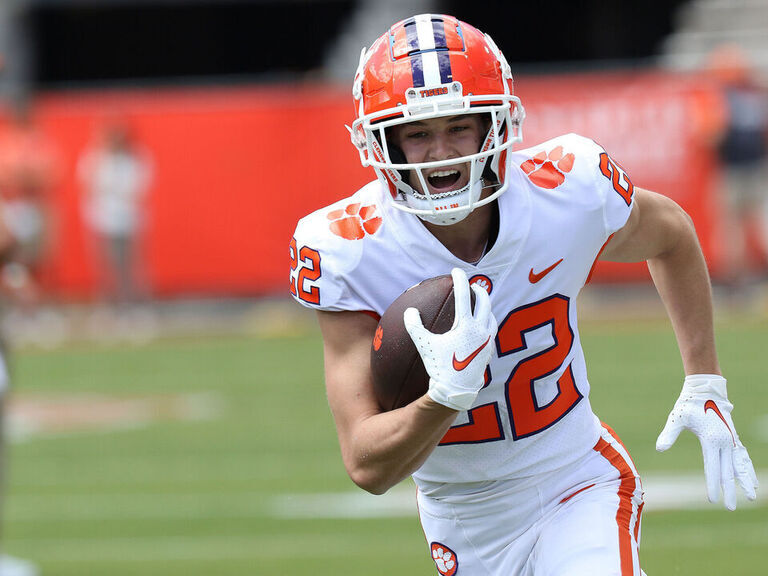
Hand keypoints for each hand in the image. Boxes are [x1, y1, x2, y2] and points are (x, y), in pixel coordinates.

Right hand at [404, 268, 496, 410]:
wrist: (457, 390)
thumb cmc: (439, 367)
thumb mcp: (424, 345)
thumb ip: (415, 326)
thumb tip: (409, 311)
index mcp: (466, 325)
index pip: (464, 295)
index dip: (460, 280)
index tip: (456, 271)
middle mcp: (481, 330)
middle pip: (485, 303)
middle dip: (479, 291)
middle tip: (473, 286)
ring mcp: (488, 341)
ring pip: (491, 317)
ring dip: (486, 307)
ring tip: (480, 305)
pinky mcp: (489, 352)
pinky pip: (492, 331)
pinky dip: (487, 323)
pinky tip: (480, 328)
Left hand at [656, 374, 757, 509]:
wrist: (705, 390)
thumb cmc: (688, 404)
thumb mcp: (676, 418)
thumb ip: (669, 434)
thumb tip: (660, 449)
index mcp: (711, 440)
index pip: (712, 468)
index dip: (713, 485)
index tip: (712, 500)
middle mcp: (725, 442)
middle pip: (728, 471)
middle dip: (729, 491)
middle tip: (731, 508)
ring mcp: (731, 440)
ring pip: (740, 465)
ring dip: (745, 481)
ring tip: (751, 496)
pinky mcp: (733, 437)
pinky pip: (742, 456)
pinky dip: (747, 468)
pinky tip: (751, 479)